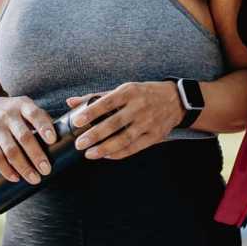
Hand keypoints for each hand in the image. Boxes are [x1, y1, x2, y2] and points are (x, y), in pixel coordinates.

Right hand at [0, 96, 56, 184]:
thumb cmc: (15, 114)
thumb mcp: (27, 108)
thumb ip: (43, 119)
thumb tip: (66, 136)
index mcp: (23, 105)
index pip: (35, 115)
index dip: (44, 127)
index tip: (53, 140)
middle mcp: (8, 116)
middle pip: (24, 136)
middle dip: (36, 155)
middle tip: (47, 170)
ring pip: (10, 150)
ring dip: (23, 167)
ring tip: (35, 179)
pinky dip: (6, 170)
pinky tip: (16, 178)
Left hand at [68, 81, 184, 160]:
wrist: (176, 100)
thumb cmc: (144, 94)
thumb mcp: (123, 90)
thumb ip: (96, 97)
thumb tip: (70, 103)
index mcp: (129, 92)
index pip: (107, 102)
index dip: (91, 112)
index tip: (77, 121)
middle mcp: (139, 107)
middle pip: (115, 123)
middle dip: (95, 134)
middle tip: (79, 143)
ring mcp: (148, 122)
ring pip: (125, 138)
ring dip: (106, 148)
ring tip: (90, 154)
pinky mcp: (155, 135)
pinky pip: (135, 147)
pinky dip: (120, 153)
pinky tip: (106, 155)